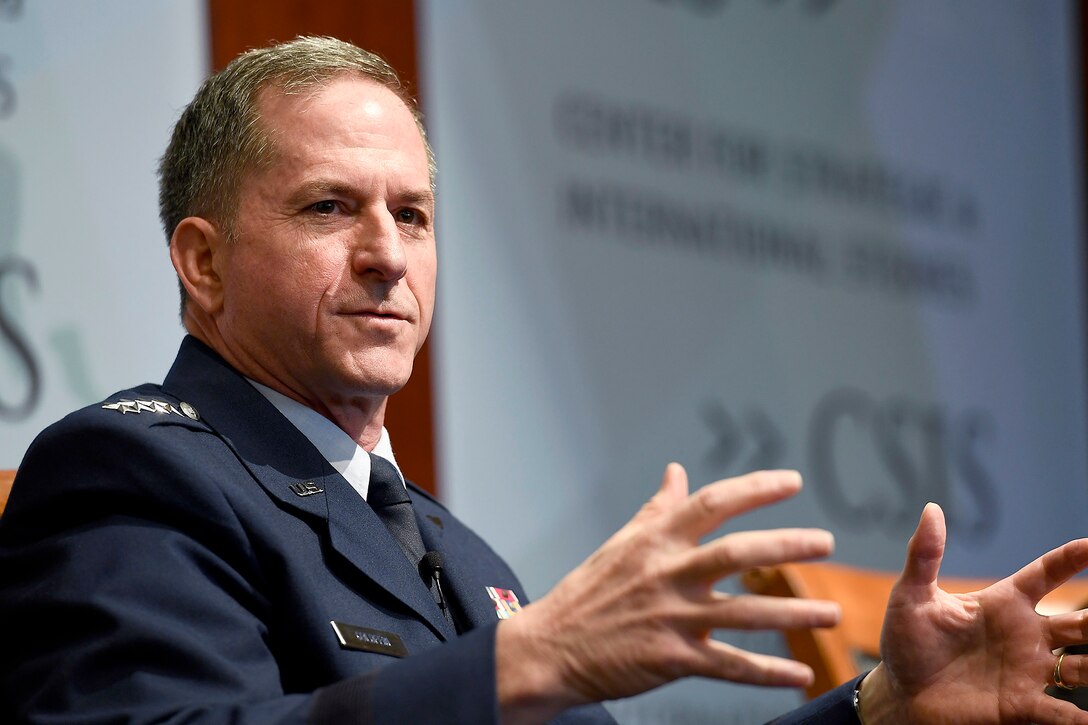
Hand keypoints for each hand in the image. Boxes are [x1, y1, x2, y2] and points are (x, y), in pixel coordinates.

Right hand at [495, 464, 839, 722]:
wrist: (549, 647)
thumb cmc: (588, 592)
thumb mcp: (621, 543)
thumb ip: (657, 509)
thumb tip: (677, 471)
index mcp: (655, 540)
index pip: (711, 504)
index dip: (754, 489)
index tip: (793, 482)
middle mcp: (667, 574)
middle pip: (737, 553)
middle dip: (786, 545)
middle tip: (825, 541)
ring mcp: (670, 617)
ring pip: (744, 613)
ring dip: (793, 613)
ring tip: (833, 613)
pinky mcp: (671, 659)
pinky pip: (730, 665)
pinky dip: (769, 672)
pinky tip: (801, 673)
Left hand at [861, 503, 1087, 723]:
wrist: (900, 693)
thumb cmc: (907, 641)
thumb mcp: (912, 596)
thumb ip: (924, 555)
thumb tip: (931, 509)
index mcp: (1004, 603)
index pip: (1047, 573)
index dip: (1072, 558)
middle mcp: (1026, 635)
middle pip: (1080, 622)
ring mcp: (1028, 671)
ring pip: (1083, 667)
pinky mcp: (1021, 705)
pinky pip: (1060, 713)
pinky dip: (1079, 718)